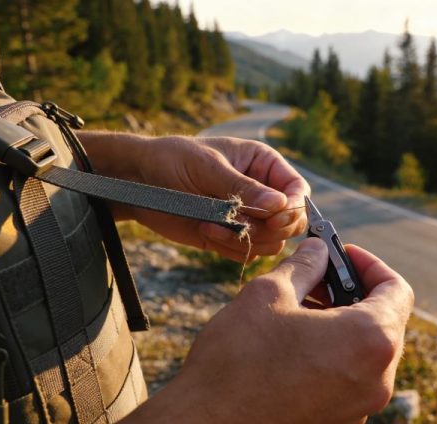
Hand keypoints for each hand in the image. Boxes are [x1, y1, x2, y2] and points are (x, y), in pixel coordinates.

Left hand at [81, 132, 309, 259]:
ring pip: (272, 241)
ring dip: (248, 239)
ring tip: (215, 226)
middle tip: (245, 225)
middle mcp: (261, 192)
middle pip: (291, 221)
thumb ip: (243, 187)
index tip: (277, 217)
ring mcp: (247, 216)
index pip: (297, 189)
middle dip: (272, 228)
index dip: (294, 206)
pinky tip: (206, 231)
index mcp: (263, 164)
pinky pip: (247, 252)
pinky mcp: (229, 236)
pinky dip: (231, 248)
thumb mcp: (208, 166)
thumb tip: (279, 203)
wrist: (139, 180)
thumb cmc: (173, 159)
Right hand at [115, 238, 413, 423]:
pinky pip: (349, 379)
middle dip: (353, 294)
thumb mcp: (268, 293)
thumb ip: (304, 265)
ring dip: (341, 325)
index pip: (397, 290)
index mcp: (369, 340)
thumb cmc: (236, 359)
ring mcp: (360, 408)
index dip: (370, 265)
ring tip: (298, 311)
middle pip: (385, 322)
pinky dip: (332, 355)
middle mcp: (376, 379)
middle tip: (316, 278)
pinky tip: (294, 346)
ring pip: (365, 353)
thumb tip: (319, 251)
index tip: (342, 255)